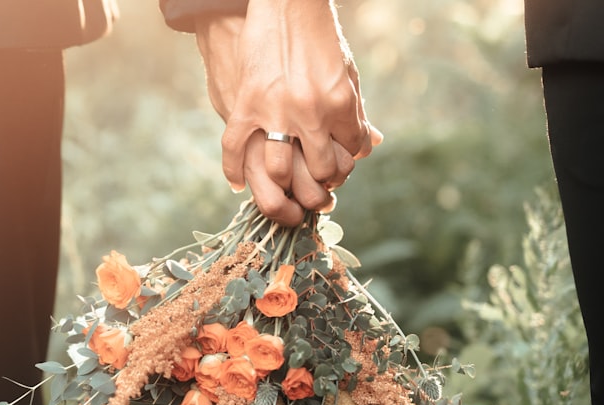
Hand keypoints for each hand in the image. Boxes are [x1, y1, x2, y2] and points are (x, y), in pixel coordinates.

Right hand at [195, 1, 380, 222]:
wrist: (286, 2)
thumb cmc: (319, 36)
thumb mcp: (346, 70)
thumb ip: (356, 110)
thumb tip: (370, 144)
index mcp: (340, 102)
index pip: (352, 153)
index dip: (348, 164)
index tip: (339, 166)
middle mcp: (310, 112)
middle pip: (320, 171)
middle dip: (321, 184)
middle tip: (316, 188)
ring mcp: (275, 110)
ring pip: (279, 171)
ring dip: (283, 185)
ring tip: (284, 186)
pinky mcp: (245, 104)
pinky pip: (235, 149)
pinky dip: (233, 172)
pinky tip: (238, 183)